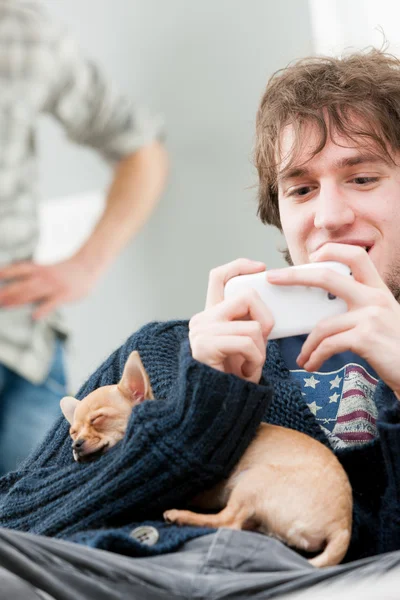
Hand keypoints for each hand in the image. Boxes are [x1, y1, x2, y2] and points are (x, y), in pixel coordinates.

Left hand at [0, 257, 98, 319]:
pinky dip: (42, 310)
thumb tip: (20, 288)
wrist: (88, 265)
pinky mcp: (64, 295)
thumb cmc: (68, 270)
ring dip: (17, 300)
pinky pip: (51, 304)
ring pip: (32, 293)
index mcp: (39, 268)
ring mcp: (53, 286)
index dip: (5, 273)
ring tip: (4, 306)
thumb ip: (35, 277)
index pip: (18, 269)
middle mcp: (44, 276)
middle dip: (6, 292)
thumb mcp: (49, 269)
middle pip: (21, 284)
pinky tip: (34, 317)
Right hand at [189, 258, 273, 383]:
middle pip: (247, 297)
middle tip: (260, 346)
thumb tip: (270, 309)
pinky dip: (254, 362)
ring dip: (260, 352)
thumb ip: (250, 323)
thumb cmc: (235, 378)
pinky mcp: (204, 345)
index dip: (240, 266)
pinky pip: (247, 343)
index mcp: (211, 315)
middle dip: (266, 321)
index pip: (219, 277)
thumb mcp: (246, 344)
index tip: (262, 268)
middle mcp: (202, 318)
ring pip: (253, 326)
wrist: (218, 407)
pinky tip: (244, 373)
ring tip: (248, 366)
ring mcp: (201, 331)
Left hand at [267, 243, 399, 397]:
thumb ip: (360, 309)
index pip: (356, 255)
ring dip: (307, 344)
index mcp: (378, 290)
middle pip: (328, 277)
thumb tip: (324, 311)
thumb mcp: (383, 319)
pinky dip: (316, 356)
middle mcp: (375, 298)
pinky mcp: (366, 338)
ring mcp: (371, 317)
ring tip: (303, 358)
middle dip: (295, 276)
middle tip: (275, 279)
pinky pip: (329, 344)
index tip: (310, 257)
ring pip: (323, 324)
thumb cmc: (397, 350)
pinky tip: (312, 364)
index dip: (331, 250)